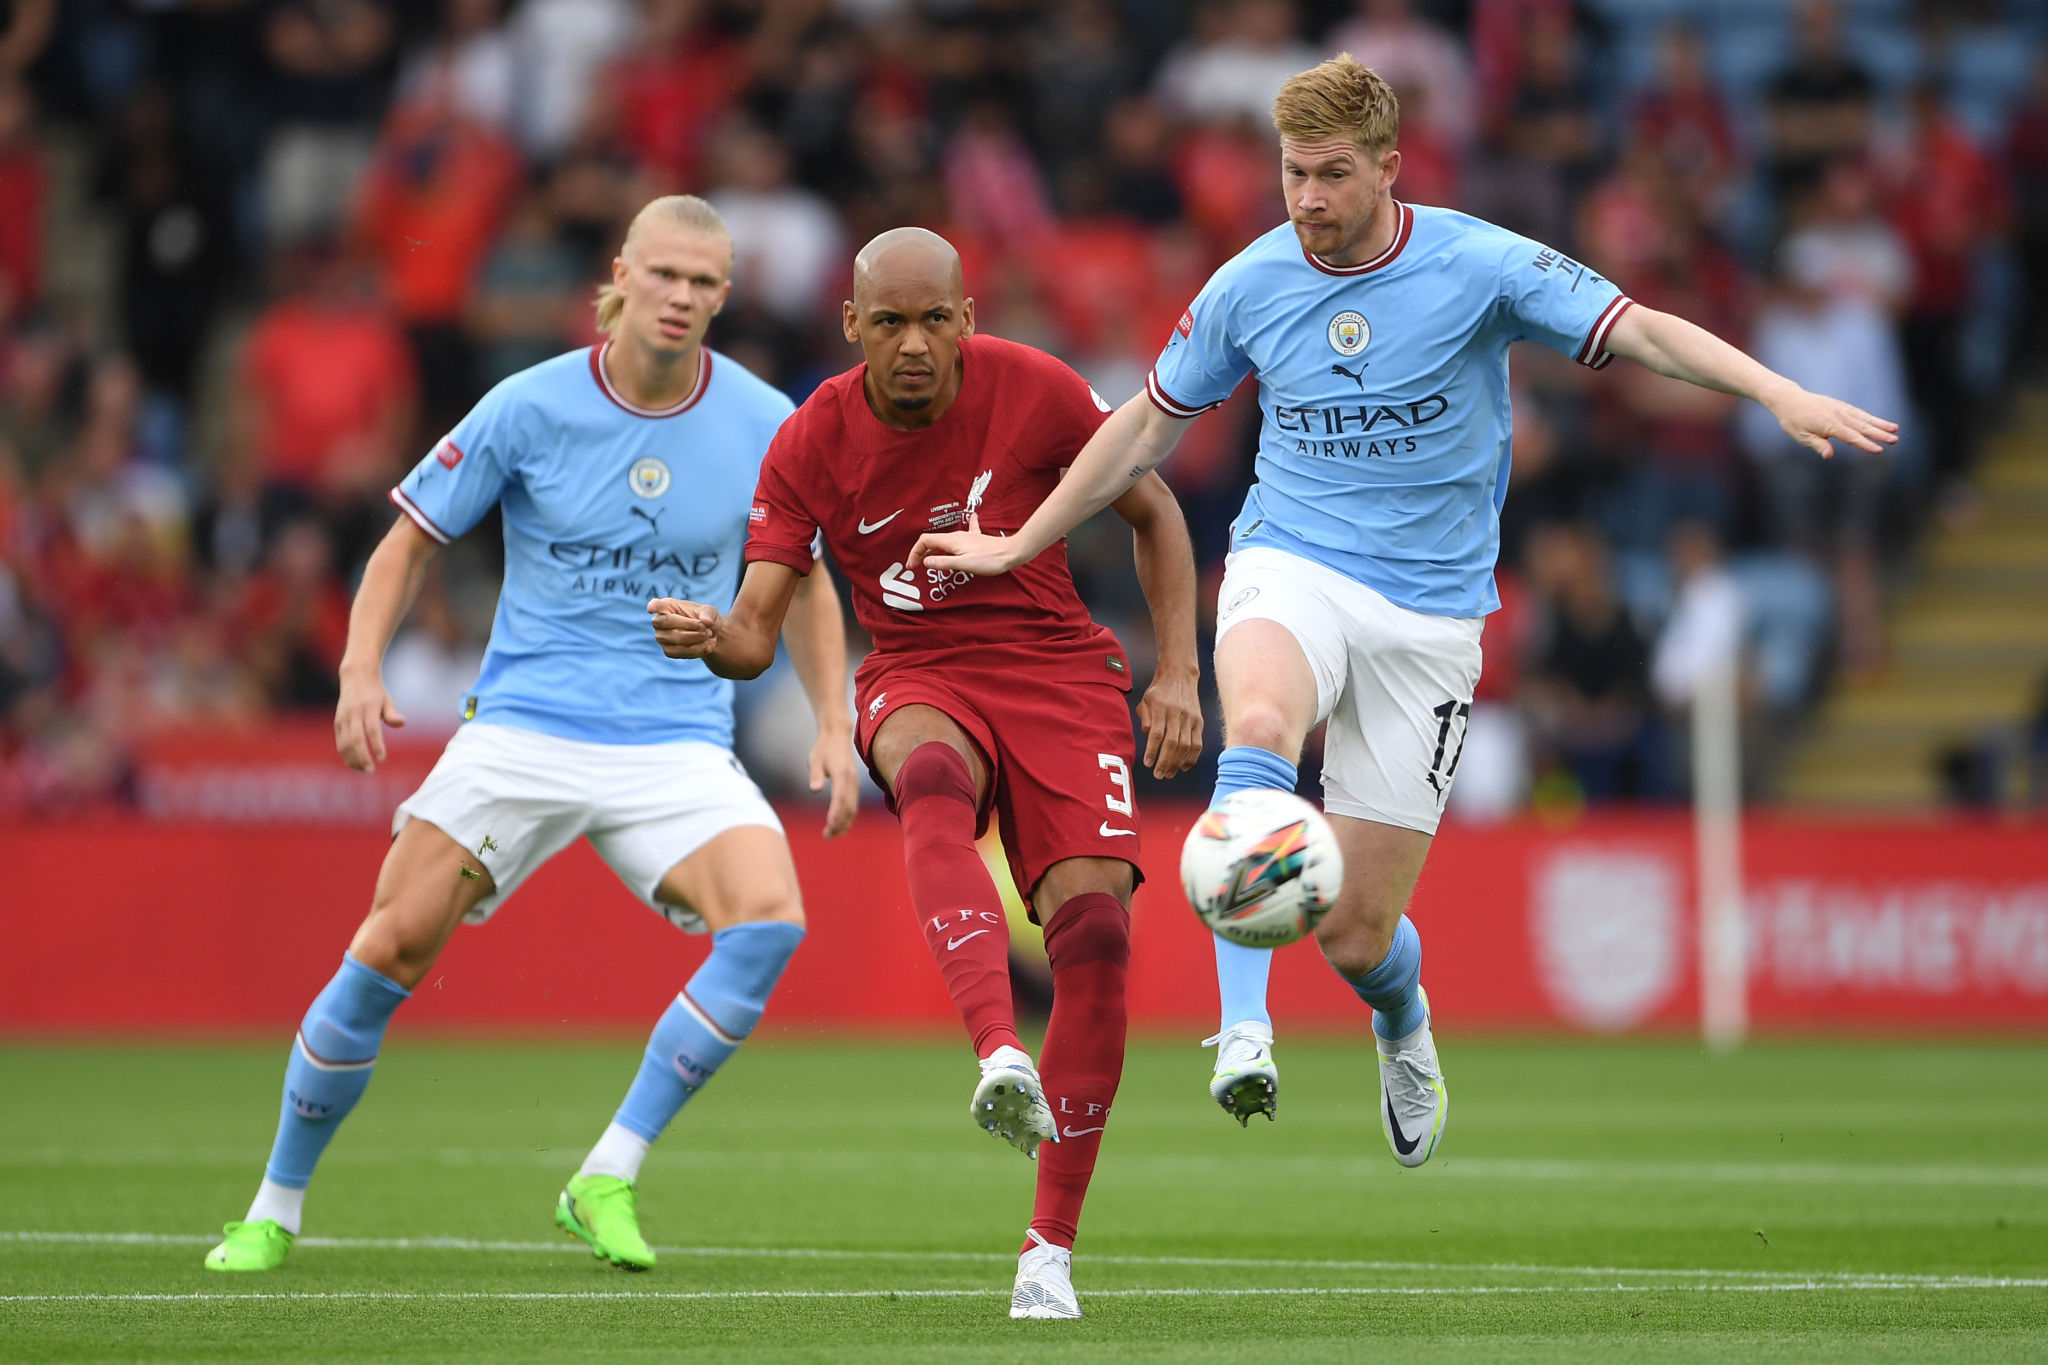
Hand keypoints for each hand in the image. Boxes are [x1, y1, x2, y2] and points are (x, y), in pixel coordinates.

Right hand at [335, 667, 403, 772]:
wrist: (356, 677)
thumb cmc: (376, 693)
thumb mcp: (387, 701)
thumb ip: (392, 714)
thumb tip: (402, 723)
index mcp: (368, 707)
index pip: (372, 729)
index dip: (376, 745)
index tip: (383, 759)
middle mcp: (353, 713)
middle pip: (355, 739)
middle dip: (362, 757)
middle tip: (371, 771)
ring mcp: (343, 718)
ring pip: (344, 743)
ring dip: (353, 760)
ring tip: (365, 771)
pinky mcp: (337, 723)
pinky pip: (340, 742)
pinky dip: (346, 755)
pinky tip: (356, 764)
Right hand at [648, 597, 718, 658]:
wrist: (708, 635)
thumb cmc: (704, 618)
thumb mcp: (709, 612)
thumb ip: (708, 614)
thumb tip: (706, 622)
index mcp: (667, 606)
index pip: (657, 605)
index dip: (653, 606)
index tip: (651, 608)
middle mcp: (659, 621)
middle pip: (668, 622)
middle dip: (690, 626)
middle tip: (706, 628)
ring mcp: (661, 637)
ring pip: (676, 640)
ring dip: (696, 639)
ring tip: (709, 636)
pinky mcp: (668, 651)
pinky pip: (681, 652)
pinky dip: (697, 650)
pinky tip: (706, 645)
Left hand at [809, 725, 861, 838]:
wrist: (837, 736)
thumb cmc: (824, 748)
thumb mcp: (815, 760)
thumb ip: (815, 775)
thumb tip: (815, 789)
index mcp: (842, 773)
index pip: (840, 798)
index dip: (836, 813)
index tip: (829, 826)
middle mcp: (851, 780)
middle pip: (848, 806)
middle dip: (839, 823)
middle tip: (827, 836)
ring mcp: (854, 783)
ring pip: (853, 807)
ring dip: (844, 822)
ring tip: (832, 834)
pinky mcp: (854, 784)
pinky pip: (853, 803)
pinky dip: (848, 815)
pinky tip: (841, 824)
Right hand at [907, 513, 1020, 575]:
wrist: (1011, 552)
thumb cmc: (990, 560)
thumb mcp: (964, 564)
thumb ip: (943, 562)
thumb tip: (925, 561)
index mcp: (951, 541)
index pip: (925, 541)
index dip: (915, 552)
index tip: (912, 565)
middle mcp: (957, 536)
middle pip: (932, 541)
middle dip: (921, 552)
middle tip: (917, 567)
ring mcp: (966, 537)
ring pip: (944, 541)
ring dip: (933, 548)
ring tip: (929, 558)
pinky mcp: (975, 541)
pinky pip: (963, 535)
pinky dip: (956, 537)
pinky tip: (968, 521)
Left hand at [1136, 664, 1203, 779]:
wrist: (1180, 675)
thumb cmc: (1159, 690)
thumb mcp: (1145, 700)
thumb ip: (1145, 719)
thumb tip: (1149, 737)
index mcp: (1161, 707)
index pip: (1157, 734)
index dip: (1152, 750)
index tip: (1147, 763)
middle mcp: (1177, 713)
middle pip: (1172, 743)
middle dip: (1165, 762)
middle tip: (1158, 774)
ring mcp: (1190, 718)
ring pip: (1185, 745)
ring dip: (1176, 763)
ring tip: (1168, 773)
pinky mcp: (1199, 722)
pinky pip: (1197, 743)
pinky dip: (1191, 757)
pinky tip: (1183, 766)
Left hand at [1770, 386, 1898, 458]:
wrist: (1790, 399)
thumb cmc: (1793, 420)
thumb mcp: (1802, 436)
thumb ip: (1818, 445)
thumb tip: (1829, 456)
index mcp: (1830, 425)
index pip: (1851, 437)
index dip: (1865, 445)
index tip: (1879, 450)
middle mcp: (1838, 416)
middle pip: (1863, 427)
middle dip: (1880, 434)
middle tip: (1895, 440)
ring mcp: (1841, 409)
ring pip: (1864, 418)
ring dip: (1880, 424)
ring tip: (1895, 429)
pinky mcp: (1841, 406)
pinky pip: (1859, 413)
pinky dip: (1871, 417)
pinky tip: (1880, 422)